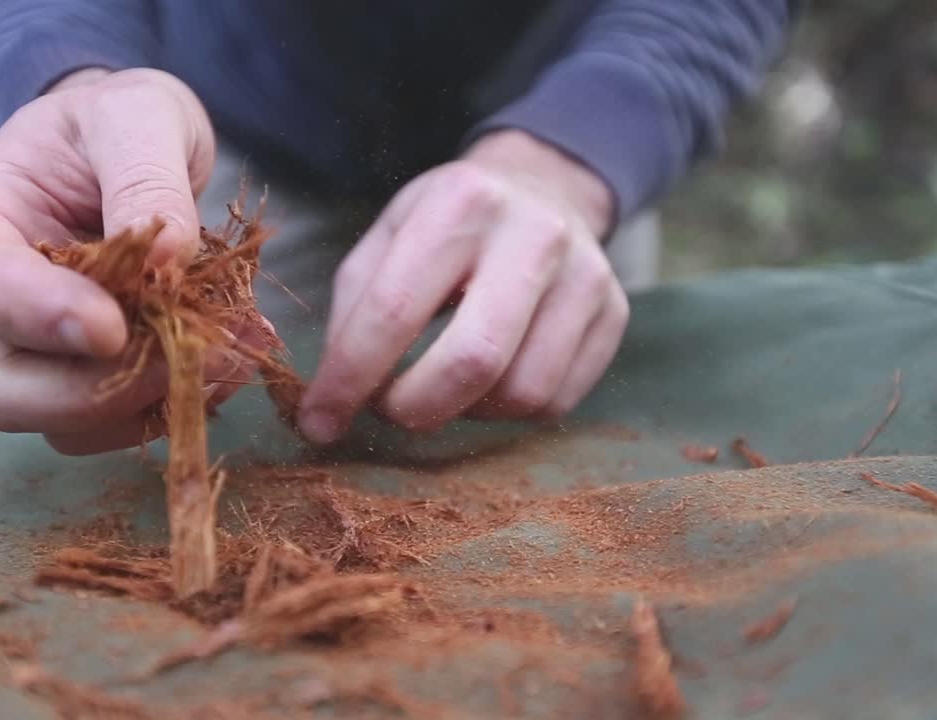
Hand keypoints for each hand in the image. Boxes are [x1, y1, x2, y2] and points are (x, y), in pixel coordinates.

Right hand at [0, 67, 257, 454]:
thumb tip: (164, 266)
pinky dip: (178, 405)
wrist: (143, 147)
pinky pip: (123, 424)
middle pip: (2, 391)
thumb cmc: (121, 122)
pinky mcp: (99, 379)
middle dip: (95, 390)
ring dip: (148, 404)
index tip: (111, 328)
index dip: (36, 319)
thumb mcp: (137, 117)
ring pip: (66, 426)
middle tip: (181, 353)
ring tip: (226, 354)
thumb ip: (145, 178)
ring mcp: (43, 353)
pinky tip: (229, 360)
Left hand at [297, 130, 629, 443]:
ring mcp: (585, 275)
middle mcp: (534, 234)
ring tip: (443, 385)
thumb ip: (354, 311)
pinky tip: (489, 379)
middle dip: (415, 408)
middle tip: (390, 411)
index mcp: (460, 203)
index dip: (349, 379)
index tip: (321, 421)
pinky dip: (508, 410)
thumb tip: (331, 401)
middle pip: (474, 359)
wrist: (544, 188)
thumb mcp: (389, 237)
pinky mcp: (615, 313)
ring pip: (522, 392)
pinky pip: (556, 402)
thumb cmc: (450, 224)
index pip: (395, 310)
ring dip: (466, 412)